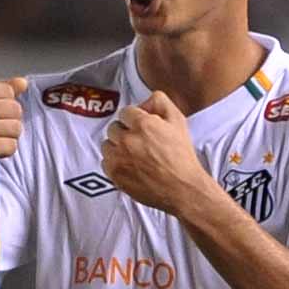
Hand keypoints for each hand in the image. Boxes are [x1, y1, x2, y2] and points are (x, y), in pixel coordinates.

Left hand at [101, 91, 209, 214]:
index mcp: (143, 124)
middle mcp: (128, 140)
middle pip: (114, 128)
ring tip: (133, 154)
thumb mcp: (178, 121)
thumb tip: (146, 100)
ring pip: (107, 145)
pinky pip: (105, 162)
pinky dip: (114, 163)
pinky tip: (130, 166)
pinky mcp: (115, 174)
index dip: (134, 119)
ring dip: (117, 147)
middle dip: (124, 132)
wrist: (182, 188)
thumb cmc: (181, 157)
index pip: (125, 112)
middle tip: (139, 141)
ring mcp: (119, 158)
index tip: (141, 127)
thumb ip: (160, 102)